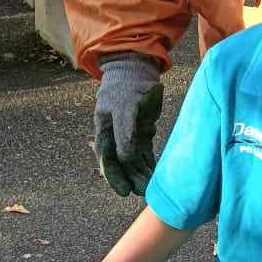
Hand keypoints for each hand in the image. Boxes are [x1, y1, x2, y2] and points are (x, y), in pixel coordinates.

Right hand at [94, 53, 163, 196]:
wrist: (137, 69)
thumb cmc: (128, 86)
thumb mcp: (125, 107)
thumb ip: (125, 132)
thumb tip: (124, 158)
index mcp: (105, 130)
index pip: (107, 159)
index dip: (114, 177)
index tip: (124, 191)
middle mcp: (115, 136)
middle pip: (120, 164)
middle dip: (130, 179)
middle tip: (141, 192)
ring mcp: (129, 135)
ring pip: (134, 161)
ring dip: (141, 175)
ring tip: (151, 188)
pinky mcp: (142, 133)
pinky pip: (145, 154)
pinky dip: (150, 165)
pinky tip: (156, 177)